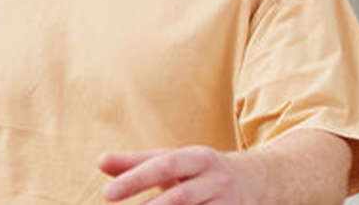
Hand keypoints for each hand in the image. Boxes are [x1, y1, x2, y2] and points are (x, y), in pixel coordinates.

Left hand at [99, 146, 266, 203]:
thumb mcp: (175, 161)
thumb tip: (101, 161)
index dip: (137, 179)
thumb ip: (137, 163)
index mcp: (199, 158)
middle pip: (181, 197)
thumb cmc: (199, 172)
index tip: (107, 195)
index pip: (166, 165)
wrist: (258, 180)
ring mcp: (228, 204)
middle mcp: (217, 180)